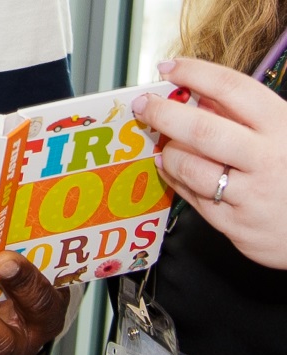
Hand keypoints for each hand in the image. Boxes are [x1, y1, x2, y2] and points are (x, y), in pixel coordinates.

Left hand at [132, 58, 286, 269]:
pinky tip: (170, 168)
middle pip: (201, 130)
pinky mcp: (234, 224)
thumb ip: (243, 114)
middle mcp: (266, 159)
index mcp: (281, 125)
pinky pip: (191, 196)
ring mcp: (250, 194)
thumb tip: (198, 96)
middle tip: (144, 105)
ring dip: (168, 152)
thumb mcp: (281, 132)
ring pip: (190, 167)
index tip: (169, 68)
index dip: (194, 73)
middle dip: (163, 113)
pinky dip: (173, 178)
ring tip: (165, 146)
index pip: (231, 88)